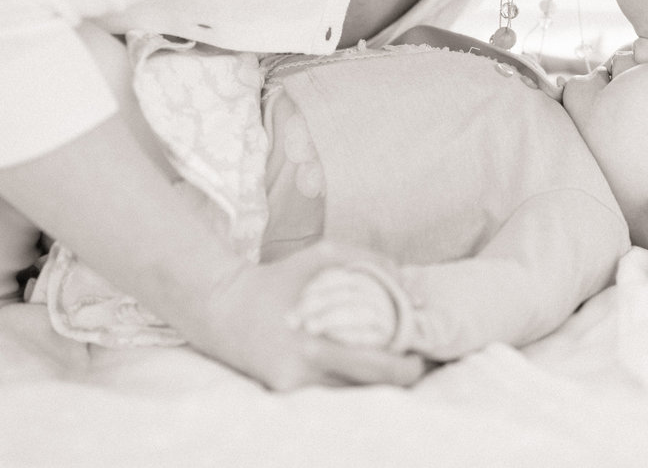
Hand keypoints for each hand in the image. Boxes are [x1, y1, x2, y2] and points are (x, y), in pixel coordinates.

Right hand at [188, 242, 425, 389]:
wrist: (222, 308)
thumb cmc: (281, 277)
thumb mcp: (324, 254)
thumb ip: (372, 263)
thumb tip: (415, 291)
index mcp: (317, 340)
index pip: (379, 367)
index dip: (410, 365)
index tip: (424, 351)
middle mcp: (306, 371)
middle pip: (372, 388)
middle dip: (403, 376)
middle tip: (419, 361)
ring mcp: (294, 386)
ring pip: (354, 392)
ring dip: (378, 379)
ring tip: (396, 357)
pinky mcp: (286, 392)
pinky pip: (332, 390)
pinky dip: (352, 378)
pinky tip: (363, 360)